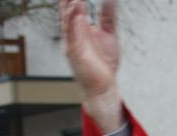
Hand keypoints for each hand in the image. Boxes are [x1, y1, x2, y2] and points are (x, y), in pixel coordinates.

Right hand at [60, 0, 123, 131]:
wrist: (104, 86)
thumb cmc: (104, 62)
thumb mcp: (109, 34)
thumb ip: (108, 16)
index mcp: (79, 28)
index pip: (73, 7)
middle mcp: (73, 33)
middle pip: (67, 11)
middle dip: (68, 0)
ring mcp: (72, 42)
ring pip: (68, 21)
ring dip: (71, 8)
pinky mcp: (74, 52)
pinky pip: (72, 35)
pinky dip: (74, 23)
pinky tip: (78, 13)